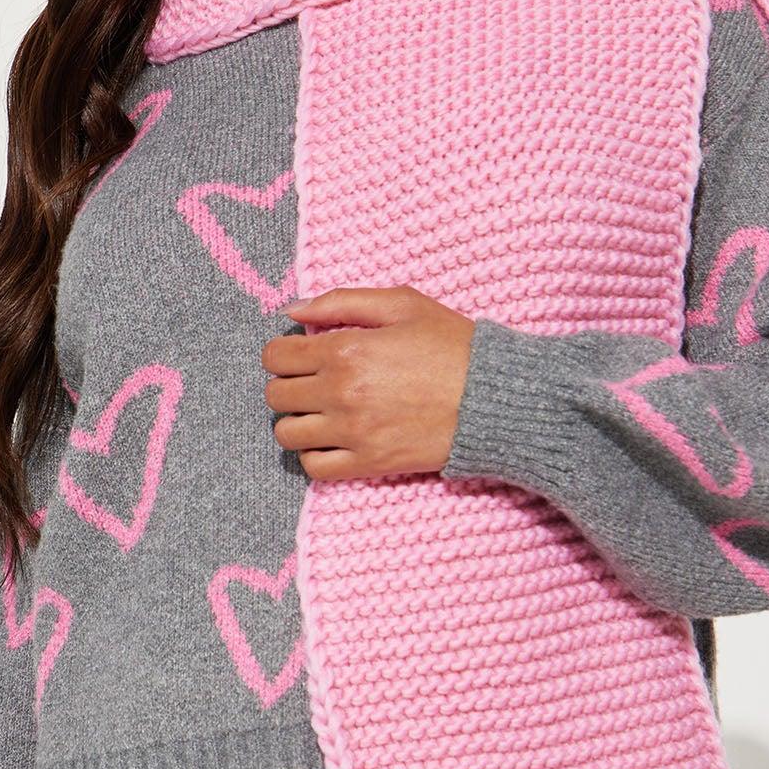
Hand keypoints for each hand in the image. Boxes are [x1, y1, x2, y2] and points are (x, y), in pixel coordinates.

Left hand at [262, 285, 474, 479]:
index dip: (283, 352)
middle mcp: (341, 393)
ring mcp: (353, 432)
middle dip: (289, 384)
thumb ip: (342, 301)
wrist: (493, 397)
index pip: (276, 357)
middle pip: (276, 395)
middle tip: (313, 381)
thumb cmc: (452, 345)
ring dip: (297, 420)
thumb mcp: (402, 305)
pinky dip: (314, 454)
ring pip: (287, 434)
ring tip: (320, 412)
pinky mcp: (369, 463)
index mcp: (345, 350)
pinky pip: (313, 467)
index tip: (300, 354)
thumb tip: (292, 311)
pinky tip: (332, 440)